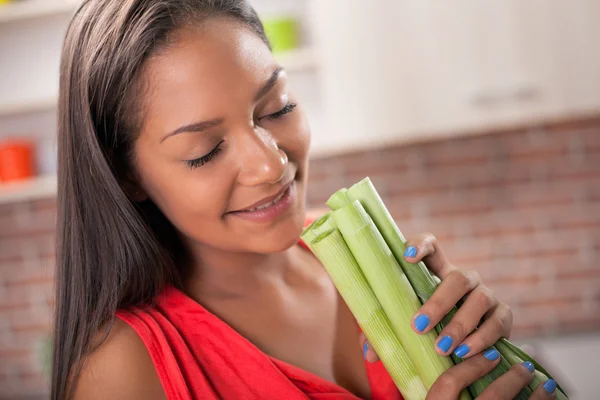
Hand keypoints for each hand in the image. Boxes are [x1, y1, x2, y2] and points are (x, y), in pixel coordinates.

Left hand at [359, 233, 558, 397]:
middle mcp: (464, 278)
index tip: (407, 256)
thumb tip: (369, 354)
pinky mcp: (503, 315)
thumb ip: (387, 335)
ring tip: (441, 348)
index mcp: (437, 271)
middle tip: (418, 327)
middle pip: (458, 278)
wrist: (466, 349)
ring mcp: (486, 294)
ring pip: (479, 299)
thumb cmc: (428, 330)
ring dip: (460, 325)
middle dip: (438, 303)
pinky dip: (482, 338)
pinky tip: (465, 353)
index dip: (421, 244)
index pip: (431, 245)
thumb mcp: (406, 327)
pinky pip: (498, 322)